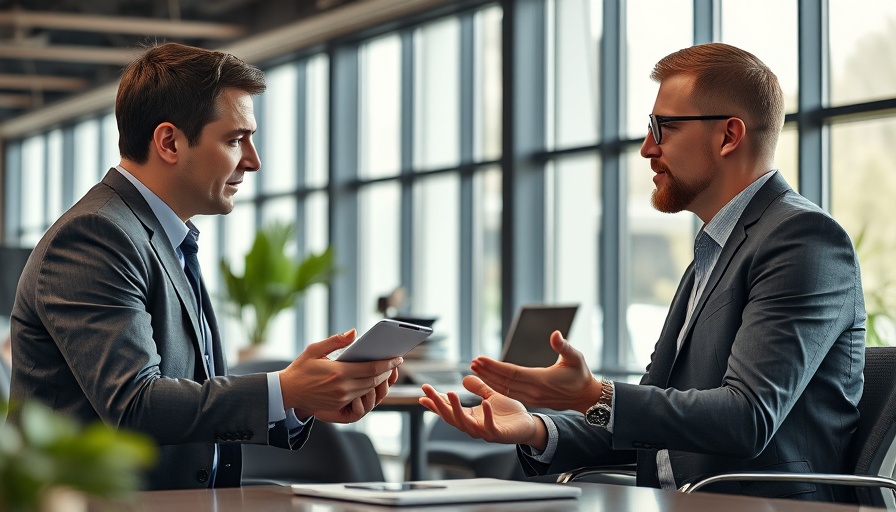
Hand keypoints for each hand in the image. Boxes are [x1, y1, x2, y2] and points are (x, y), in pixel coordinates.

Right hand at [279, 330, 402, 422]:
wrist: (287, 392)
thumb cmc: (301, 369)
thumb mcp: (315, 349)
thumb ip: (336, 340)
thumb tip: (354, 333)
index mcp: (338, 372)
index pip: (371, 369)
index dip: (387, 364)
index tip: (398, 358)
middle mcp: (343, 388)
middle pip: (374, 380)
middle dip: (387, 372)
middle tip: (395, 362)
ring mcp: (342, 399)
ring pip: (369, 390)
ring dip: (380, 381)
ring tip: (387, 370)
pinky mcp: (339, 406)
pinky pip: (360, 397)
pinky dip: (369, 388)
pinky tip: (372, 380)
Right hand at [418, 375, 546, 448]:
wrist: (528, 426)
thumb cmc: (509, 414)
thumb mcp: (491, 396)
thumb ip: (479, 389)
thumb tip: (464, 378)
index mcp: (470, 417)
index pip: (448, 411)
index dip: (435, 403)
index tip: (422, 394)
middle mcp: (474, 426)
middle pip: (451, 417)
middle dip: (438, 404)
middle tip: (427, 391)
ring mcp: (485, 432)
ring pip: (465, 423)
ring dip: (456, 409)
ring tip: (450, 393)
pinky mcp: (499, 434)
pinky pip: (490, 426)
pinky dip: (486, 416)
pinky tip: (483, 403)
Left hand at [471, 330, 600, 412]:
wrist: (585, 397)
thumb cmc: (581, 374)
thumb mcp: (576, 357)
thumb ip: (564, 346)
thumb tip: (555, 334)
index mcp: (541, 380)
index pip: (512, 372)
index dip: (494, 366)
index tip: (479, 359)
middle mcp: (533, 391)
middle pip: (504, 382)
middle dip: (487, 372)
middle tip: (472, 363)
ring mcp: (531, 398)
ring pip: (504, 390)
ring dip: (488, 380)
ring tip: (475, 370)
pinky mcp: (531, 401)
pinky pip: (509, 394)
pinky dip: (496, 388)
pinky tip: (487, 381)